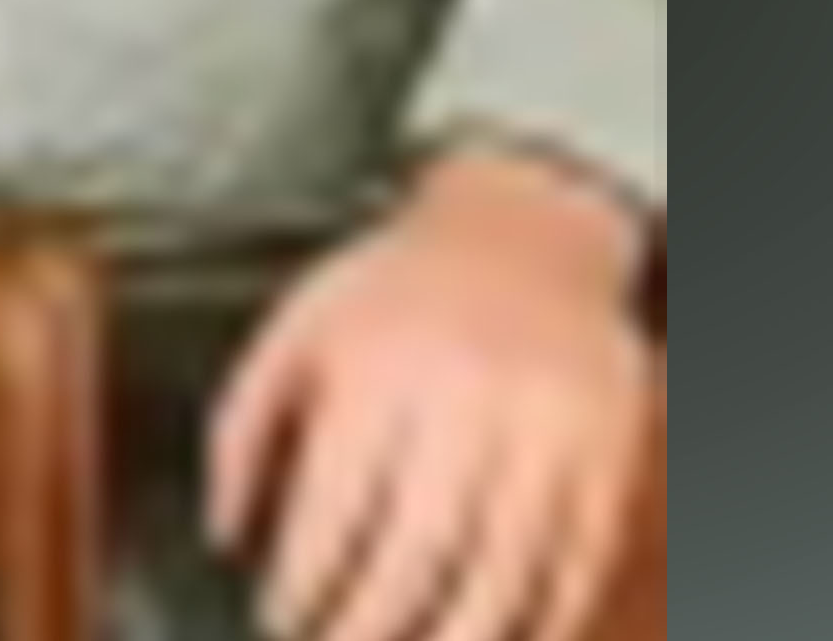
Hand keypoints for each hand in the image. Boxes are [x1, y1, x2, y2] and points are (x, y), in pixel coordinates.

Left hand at [211, 154, 665, 640]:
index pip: (334, 509)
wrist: (523, 233)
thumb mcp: (297, 331)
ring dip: (455, 639)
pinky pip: (577, 564)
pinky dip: (539, 623)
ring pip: (505, 573)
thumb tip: (226, 539)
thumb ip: (242, 431)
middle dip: (370, 628)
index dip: (303, 585)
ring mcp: (548, 430)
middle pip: (419, 553)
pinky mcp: (606, 454)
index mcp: (379, 368)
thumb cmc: (391, 295)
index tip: (279, 620)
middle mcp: (469, 400)